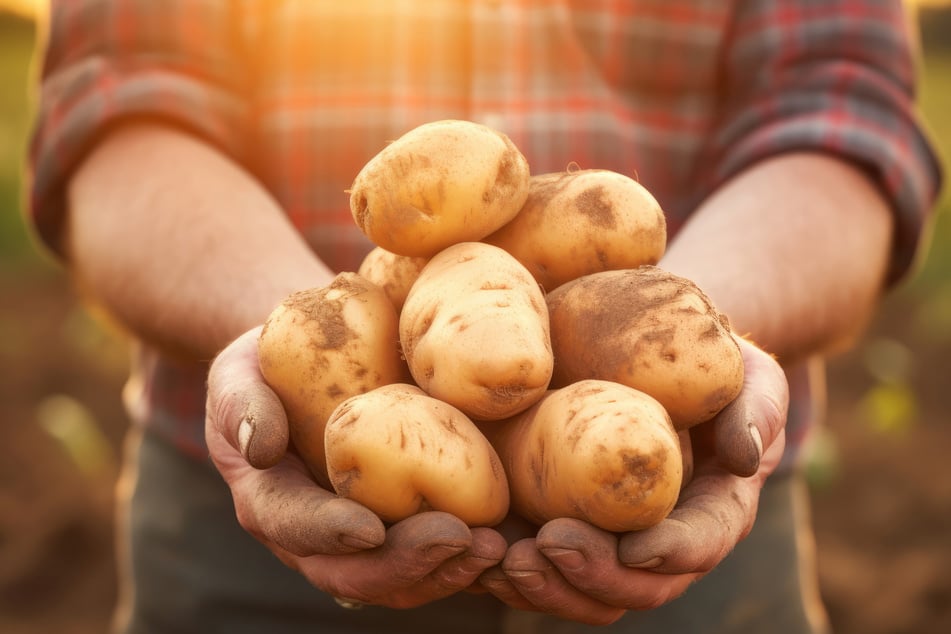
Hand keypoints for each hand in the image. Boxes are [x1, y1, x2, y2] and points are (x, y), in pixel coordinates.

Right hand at [205, 327, 506, 607]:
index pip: (294, 527)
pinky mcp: (400, 527)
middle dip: (407, 564)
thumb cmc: (265, 368)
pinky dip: (466, 558)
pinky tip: (507, 538)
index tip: (370, 528)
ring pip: (399, 580)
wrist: (301, 371)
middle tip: (460, 538)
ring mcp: (360, 538)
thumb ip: (241, 406)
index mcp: (270, 503)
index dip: (329, 534)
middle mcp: (315, 537)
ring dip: (447, 570)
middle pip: (354, 573)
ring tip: (493, 547)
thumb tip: (261, 446)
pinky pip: (432, 558)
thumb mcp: (239, 376)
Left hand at [478, 336, 788, 623]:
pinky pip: (539, 568)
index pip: (702, 543)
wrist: (649, 356)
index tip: (638, 547)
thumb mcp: (746, 372)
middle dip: (594, 575)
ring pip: (583, 591)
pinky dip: (508, 570)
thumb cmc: (706, 363)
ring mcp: (608, 539)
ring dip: (544, 586)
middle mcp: (661, 538)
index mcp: (713, 507)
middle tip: (549, 544)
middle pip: (636, 586)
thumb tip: (745, 458)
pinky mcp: (562, 526)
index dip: (673, 553)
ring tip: (505, 558)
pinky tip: (476, 549)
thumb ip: (756, 406)